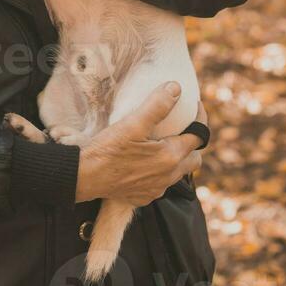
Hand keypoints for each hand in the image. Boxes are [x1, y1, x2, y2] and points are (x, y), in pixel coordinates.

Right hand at [75, 83, 205, 205]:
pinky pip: (160, 184)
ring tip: (163, 142)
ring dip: (177, 158)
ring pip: (178, 173)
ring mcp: (156, 189)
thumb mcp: (133, 123)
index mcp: (170, 157)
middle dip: (192, 142)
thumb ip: (157, 106)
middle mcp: (168, 177)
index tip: (195, 106)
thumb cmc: (108, 149)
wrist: (85, 177)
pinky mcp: (143, 197)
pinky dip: (160, 171)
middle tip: (181, 127)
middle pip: (194, 159)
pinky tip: (145, 161)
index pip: (198, 136)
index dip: (200, 119)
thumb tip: (176, 88)